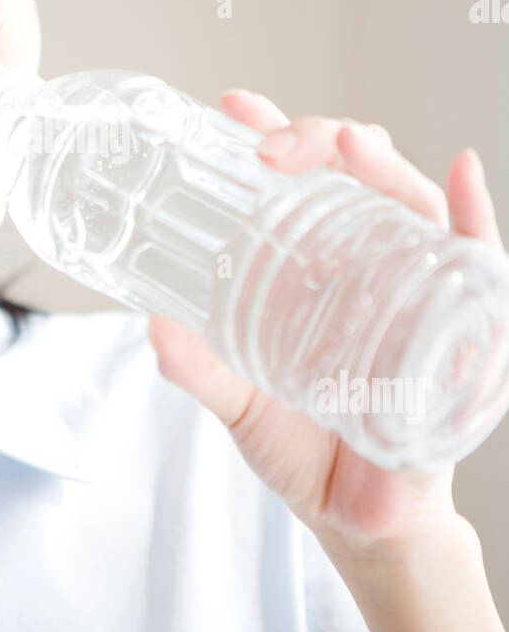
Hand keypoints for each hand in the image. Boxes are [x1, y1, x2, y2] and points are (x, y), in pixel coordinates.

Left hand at [146, 89, 504, 556]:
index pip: (299, 187)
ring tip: (349, 142)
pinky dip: (476, 215)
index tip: (233, 107)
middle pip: (355, 180)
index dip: (273, 139)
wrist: (362, 523)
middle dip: (317, 143)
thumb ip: (203, 369)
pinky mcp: (461, 329)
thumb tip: (155, 325)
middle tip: (272, 143)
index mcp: (316, 271)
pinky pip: (480, 262)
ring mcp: (417, 292)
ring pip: (411, 207)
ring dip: (383, 168)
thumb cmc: (308, 453)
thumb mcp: (243, 407)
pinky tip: (462, 172)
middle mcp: (369, 268)